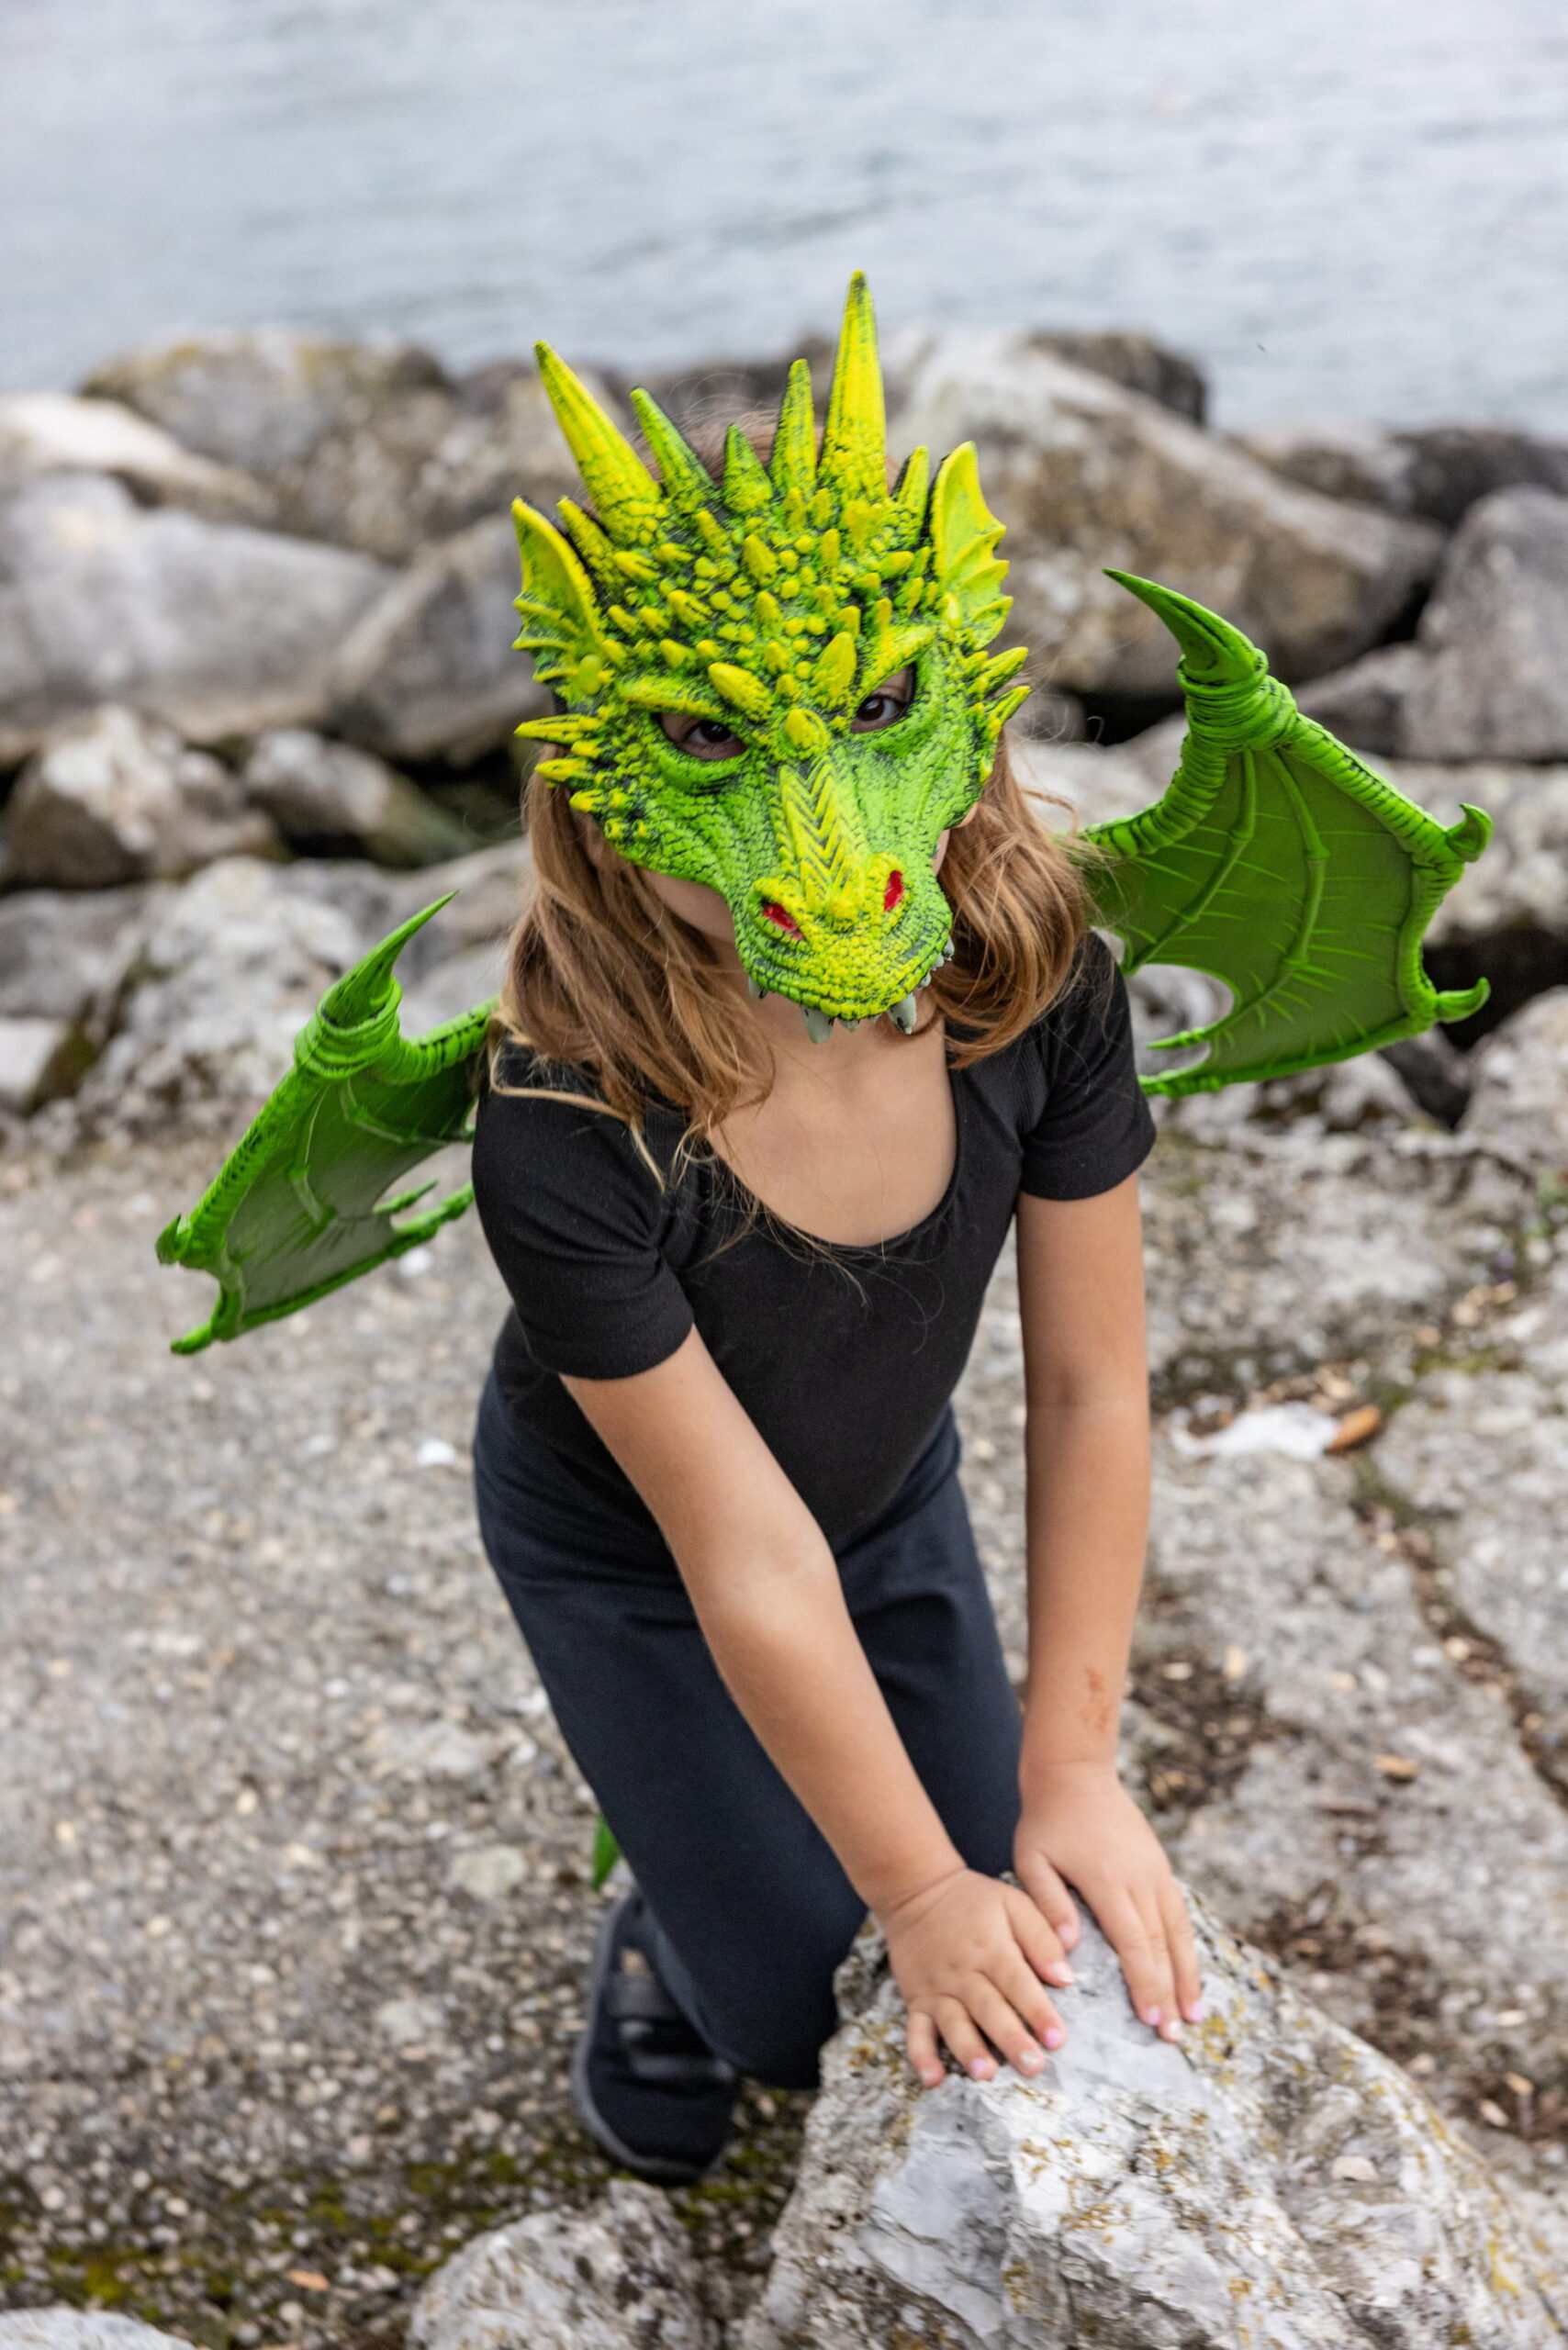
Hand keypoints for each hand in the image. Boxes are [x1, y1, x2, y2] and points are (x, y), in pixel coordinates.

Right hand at [877, 1866, 1077, 2087]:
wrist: (915, 1891)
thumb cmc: (973, 1900)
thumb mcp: (1013, 1903)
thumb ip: (1041, 1938)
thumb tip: (1066, 1977)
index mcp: (992, 1949)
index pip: (1018, 1983)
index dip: (1038, 2011)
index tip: (1057, 2039)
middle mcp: (963, 1973)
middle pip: (989, 2009)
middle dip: (1011, 2039)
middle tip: (1032, 2067)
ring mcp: (937, 1989)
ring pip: (953, 2023)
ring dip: (968, 2049)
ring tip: (985, 2073)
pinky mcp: (916, 2000)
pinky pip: (915, 2031)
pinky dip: (921, 2056)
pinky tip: (932, 2079)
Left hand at [1014, 1760, 1202, 2042]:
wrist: (1075, 1774)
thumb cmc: (1046, 1821)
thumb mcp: (1031, 1858)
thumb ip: (1048, 1903)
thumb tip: (1067, 1950)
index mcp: (1108, 1881)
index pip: (1133, 1943)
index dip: (1145, 1984)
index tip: (1152, 2020)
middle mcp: (1140, 1878)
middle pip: (1162, 1945)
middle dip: (1170, 1993)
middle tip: (1176, 2035)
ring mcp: (1155, 1871)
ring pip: (1179, 1932)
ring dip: (1188, 1975)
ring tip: (1194, 2015)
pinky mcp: (1160, 1866)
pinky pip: (1179, 1913)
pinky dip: (1187, 1946)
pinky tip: (1189, 1972)